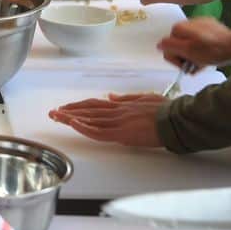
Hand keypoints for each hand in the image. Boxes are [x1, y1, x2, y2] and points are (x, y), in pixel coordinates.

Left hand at [49, 93, 165, 147]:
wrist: (177, 119)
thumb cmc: (165, 110)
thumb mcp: (144, 98)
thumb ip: (125, 98)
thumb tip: (110, 96)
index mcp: (122, 105)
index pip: (94, 104)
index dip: (78, 106)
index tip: (66, 108)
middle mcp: (117, 111)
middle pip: (87, 110)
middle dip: (69, 111)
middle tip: (54, 112)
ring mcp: (118, 121)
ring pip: (89, 119)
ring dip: (71, 118)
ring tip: (57, 117)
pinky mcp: (122, 132)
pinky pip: (99, 131)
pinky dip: (84, 127)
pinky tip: (73, 124)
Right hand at [157, 18, 230, 67]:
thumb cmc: (212, 51)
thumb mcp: (187, 51)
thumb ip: (169, 46)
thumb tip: (158, 45)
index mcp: (178, 28)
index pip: (167, 46)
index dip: (175, 59)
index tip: (186, 65)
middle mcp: (186, 22)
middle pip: (178, 44)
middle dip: (185, 56)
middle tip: (196, 64)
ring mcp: (199, 23)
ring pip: (189, 42)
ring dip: (194, 54)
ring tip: (204, 61)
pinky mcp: (210, 26)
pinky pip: (200, 38)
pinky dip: (202, 47)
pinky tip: (210, 53)